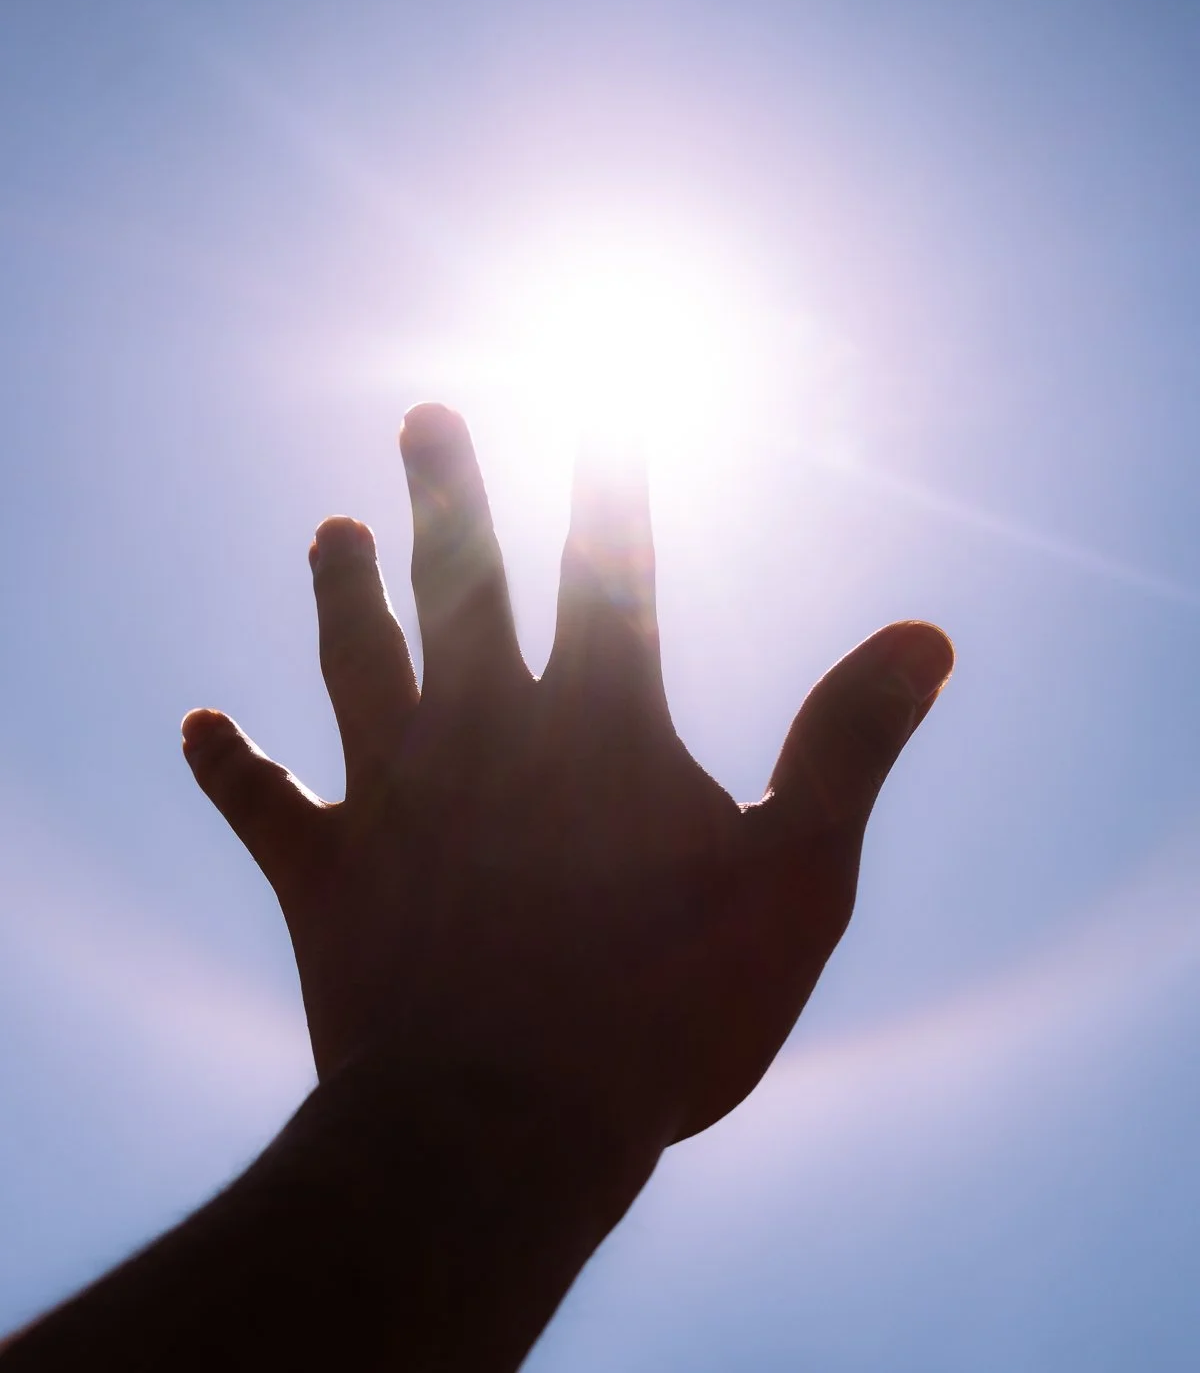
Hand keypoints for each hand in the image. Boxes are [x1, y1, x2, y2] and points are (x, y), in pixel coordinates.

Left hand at [181, 404, 951, 1149]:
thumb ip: (851, 745)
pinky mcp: (323, 872)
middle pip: (461, 580)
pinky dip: (226, 762)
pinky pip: (262, 802)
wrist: (500, 1128)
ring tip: (328, 531)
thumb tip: (928, 636)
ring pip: (357, 659)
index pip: (613, 563)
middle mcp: (483, 728)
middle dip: (446, 492)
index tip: (603, 398)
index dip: (612, 474)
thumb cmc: (668, 1011)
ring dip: (342, 590)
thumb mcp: (796, 878)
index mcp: (599, 721)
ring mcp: (392, 794)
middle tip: (423, 415)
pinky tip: (194, 724)